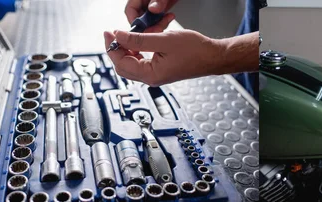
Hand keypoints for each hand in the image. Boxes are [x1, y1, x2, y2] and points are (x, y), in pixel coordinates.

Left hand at [103, 29, 223, 86]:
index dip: (112, 47)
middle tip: (114, 34)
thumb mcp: (163, 40)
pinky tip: (140, 40)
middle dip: (117, 49)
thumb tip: (119, 36)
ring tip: (128, 34)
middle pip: (123, 66)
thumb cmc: (195, 51)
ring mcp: (156, 75)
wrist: (213, 56)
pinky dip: (137, 50)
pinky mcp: (161, 70)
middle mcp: (152, 78)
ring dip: (127, 48)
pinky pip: (142, 61)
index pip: (121, 62)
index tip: (109, 33)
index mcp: (151, 74)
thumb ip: (139, 39)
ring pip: (132, 63)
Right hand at [125, 0, 178, 32]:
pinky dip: (163, 21)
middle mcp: (142, 2)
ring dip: (157, 24)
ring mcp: (150, 6)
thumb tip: (153, 9)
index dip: (136, 22)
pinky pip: (157, 20)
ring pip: (149, 21)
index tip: (144, 28)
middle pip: (139, 19)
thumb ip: (158, 0)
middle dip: (149, 26)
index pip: (130, 11)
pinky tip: (169, 17)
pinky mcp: (159, 9)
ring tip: (166, 21)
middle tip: (158, 28)